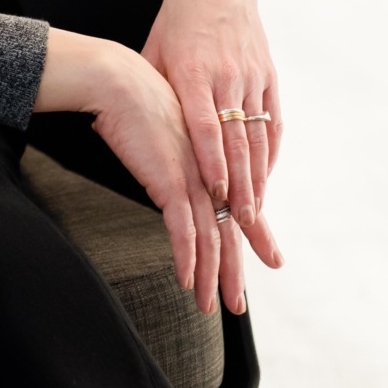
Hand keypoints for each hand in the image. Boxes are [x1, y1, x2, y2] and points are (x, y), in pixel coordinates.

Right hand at [37, 31, 233, 314]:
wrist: (118, 81)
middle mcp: (209, 173)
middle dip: (235, 272)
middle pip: (229, 233)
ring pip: (211, 238)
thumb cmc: (135, 102)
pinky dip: (187, 259)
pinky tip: (187, 281)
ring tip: (210, 306)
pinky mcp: (169, 180)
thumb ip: (174, 157)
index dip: (256, 236)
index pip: (238, 207)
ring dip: (212, 277)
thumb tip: (169, 176)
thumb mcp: (165, 133)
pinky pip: (182, 229)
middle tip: (238, 304)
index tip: (269, 259)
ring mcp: (192, 178)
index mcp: (211, 161)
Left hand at [142, 0, 284, 306]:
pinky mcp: (267, 76)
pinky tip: (264, 177)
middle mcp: (226, 76)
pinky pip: (272, 120)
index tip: (214, 194)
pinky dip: (269, 152)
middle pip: (236, 139)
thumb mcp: (154, 53)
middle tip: (241, 220)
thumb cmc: (176, 22)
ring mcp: (251, 76)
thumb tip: (124, 131)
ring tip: (255, 213)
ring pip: (257, 135)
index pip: (204, 126)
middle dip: (239, 184)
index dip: (211, 162)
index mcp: (192, 71)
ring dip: (257, 177)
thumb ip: (150, 92)